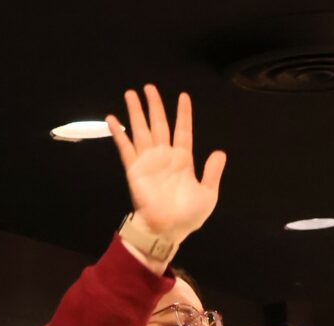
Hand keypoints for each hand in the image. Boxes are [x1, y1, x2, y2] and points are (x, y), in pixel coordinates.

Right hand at [106, 85, 225, 256]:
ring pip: (141, 130)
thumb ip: (212, 172)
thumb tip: (220, 152)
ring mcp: (148, 161)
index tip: (184, 96)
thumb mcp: (207, 194)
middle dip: (155, 106)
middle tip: (150, 87)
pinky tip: (113, 118)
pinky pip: (125, 147)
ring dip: (136, 112)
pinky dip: (118, 133)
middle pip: (160, 124)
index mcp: (183, 161)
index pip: (183, 131)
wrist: (167, 230)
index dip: (183, 114)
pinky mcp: (134, 168)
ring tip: (131, 93)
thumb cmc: (188, 215)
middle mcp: (165, 156)